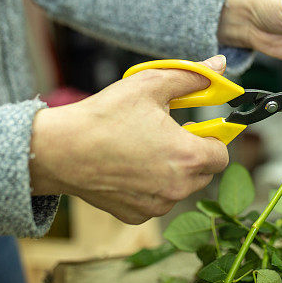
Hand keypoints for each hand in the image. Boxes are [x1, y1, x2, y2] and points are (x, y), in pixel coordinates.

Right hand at [29, 56, 229, 223]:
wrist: (60, 150)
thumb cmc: (105, 116)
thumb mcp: (150, 84)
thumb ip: (191, 76)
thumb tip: (219, 66)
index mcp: (187, 157)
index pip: (222, 153)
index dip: (212, 136)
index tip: (196, 126)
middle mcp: (177, 188)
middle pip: (204, 171)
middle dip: (193, 151)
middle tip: (168, 132)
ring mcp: (156, 205)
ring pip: (180, 186)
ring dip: (172, 169)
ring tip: (144, 146)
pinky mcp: (136, 215)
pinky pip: (156, 199)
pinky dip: (150, 185)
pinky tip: (129, 165)